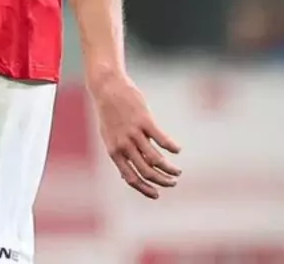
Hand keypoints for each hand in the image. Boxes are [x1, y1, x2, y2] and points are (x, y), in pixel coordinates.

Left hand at [89, 71, 180, 198]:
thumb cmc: (109, 114)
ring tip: (177, 171)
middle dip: (162, 181)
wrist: (106, 87)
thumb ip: (119, 156)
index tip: (157, 194)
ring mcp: (134, 133)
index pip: (130, 178)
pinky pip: (161, 139)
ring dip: (170, 169)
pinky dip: (172, 147)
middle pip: (146, 171)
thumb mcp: (109, 137)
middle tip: (172, 182)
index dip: (145, 189)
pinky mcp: (144, 120)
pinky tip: (177, 150)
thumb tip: (127, 178)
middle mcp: (123, 144)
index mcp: (114, 151)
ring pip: (156, 159)